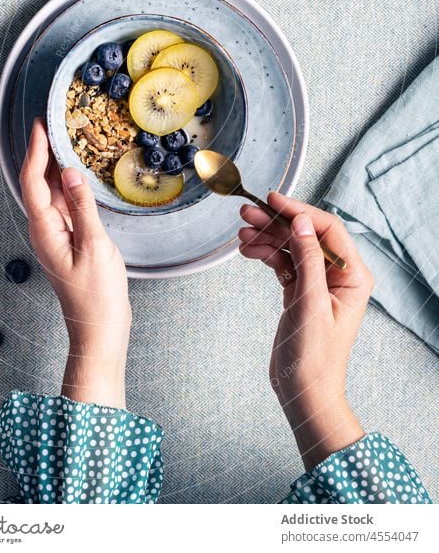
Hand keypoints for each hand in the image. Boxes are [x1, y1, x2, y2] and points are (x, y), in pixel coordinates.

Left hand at [20, 118, 130, 407]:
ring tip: (69, 140)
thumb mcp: (94, 247)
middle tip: (56, 124)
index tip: (41, 125)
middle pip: (38, 183)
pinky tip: (81, 174)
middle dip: (44, 152)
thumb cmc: (96, 296)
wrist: (99, 329)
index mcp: (45, 230)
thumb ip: (82, 208)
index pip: (33, 181)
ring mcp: (57, 235)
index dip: (35, 151)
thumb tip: (72, 172)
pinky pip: (65, 204)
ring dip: (58, 166)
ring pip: (52, 193)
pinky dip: (70, 185)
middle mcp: (45, 229)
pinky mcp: (70, 240)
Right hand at [239, 193, 373, 469]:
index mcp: (352, 276)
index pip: (327, 229)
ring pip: (291, 247)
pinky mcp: (300, 293)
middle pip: (306, 234)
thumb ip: (307, 259)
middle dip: (277, 222)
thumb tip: (301, 221)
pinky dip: (266, 255)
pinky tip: (248, 251)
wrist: (304, 393)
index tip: (273, 200)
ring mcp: (318, 284)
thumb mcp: (310, 304)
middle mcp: (338, 276)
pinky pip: (283, 263)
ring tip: (241, 233)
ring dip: (267, 237)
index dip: (299, 210)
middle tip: (246, 214)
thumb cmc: (315, 357)